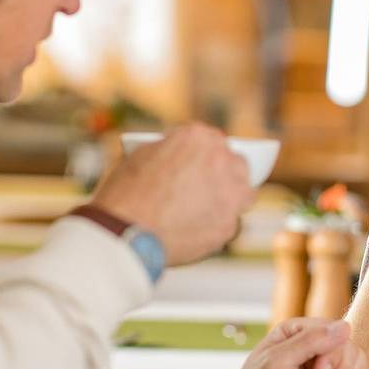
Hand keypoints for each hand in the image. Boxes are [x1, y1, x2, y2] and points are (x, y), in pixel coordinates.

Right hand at [90, 123, 252, 265]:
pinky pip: (229, 223)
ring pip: (243, 193)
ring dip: (230, 198)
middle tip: (208, 185)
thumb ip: (170, 152)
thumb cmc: (126, 193)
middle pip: (236, 163)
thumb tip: (180, 161)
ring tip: (208, 209)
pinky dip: (215, 226)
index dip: (203, 153)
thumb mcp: (142, 156)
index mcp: (199, 137)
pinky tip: (196, 231)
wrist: (124, 231)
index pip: (211, 140)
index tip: (199, 163)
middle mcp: (222, 160)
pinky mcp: (228, 226)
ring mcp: (230, 194)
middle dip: (225, 172)